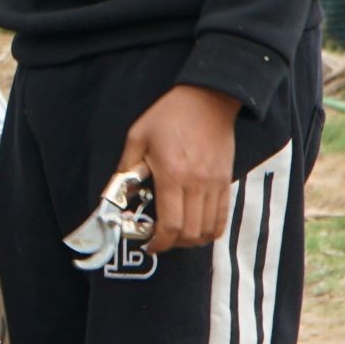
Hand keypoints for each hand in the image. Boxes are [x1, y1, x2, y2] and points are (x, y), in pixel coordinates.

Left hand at [117, 84, 242, 253]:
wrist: (208, 99)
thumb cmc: (170, 116)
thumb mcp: (138, 137)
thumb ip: (127, 169)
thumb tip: (119, 195)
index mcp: (172, 175)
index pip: (170, 224)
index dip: (159, 242)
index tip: (150, 244)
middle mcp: (196, 184)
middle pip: (190, 233)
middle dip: (173, 244)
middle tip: (160, 240)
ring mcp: (214, 184)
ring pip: (208, 230)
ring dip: (192, 240)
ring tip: (177, 234)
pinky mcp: (225, 181)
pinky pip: (222, 217)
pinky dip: (210, 230)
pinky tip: (196, 227)